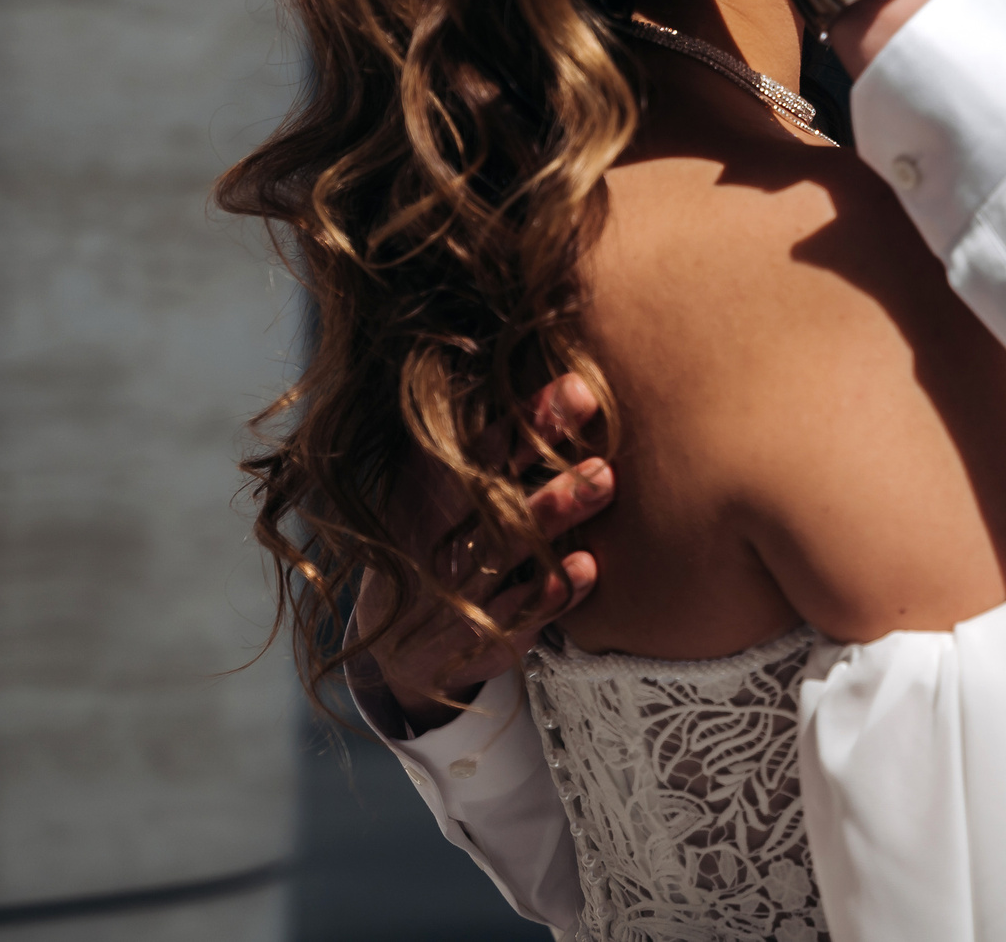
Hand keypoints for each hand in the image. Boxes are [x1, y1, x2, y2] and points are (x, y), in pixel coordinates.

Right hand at [357, 374, 613, 733]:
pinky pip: (518, 611)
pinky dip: (553, 589)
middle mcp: (436, 535)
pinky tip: (587, 567)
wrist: (401, 643)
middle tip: (591, 407)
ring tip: (604, 478)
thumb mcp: (433, 489)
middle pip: (488, 483)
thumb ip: (472, 442)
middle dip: (539, 444)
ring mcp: (457, 587)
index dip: (523, 416)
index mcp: (426, 492)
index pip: (473, 445)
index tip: (575, 385)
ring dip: (555, 509)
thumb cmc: (439, 541)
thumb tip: (501, 361)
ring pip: (506, 546)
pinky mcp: (484, 633)